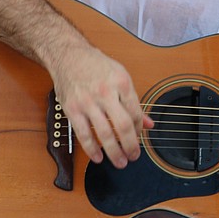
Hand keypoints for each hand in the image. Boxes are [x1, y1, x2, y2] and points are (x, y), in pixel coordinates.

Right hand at [47, 44, 153, 167]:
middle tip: (134, 157)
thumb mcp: (121, 76)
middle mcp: (106, 92)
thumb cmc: (96, 65)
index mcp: (122, 82)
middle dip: (130, 145)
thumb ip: (134, 101)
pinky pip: (83, 134)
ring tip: (120, 162)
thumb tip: (148, 124)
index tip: (139, 138)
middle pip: (122, 125)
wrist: (69, 55)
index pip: (135, 113)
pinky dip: (92, 148)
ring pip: (104, 133)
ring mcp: (88, 101)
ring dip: (114, 152)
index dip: (139, 130)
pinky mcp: (72, 109)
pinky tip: (98, 157)